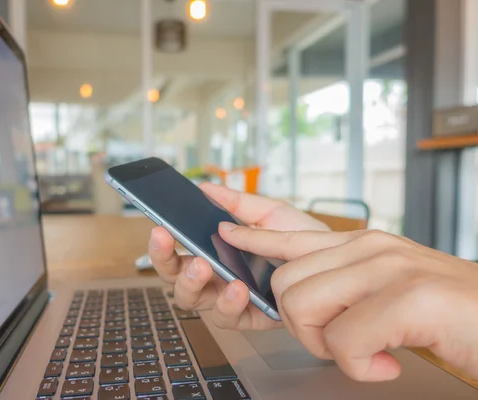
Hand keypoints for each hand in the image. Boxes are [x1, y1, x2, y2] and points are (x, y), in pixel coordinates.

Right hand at [149, 183, 327, 329]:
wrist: (334, 262)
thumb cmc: (301, 237)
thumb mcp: (270, 212)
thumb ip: (237, 202)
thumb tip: (205, 187)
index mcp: (214, 250)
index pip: (177, 249)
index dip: (162, 242)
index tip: (159, 227)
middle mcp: (215, 276)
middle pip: (174, 276)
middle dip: (165, 260)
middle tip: (169, 242)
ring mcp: (230, 298)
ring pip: (192, 300)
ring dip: (191, 282)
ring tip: (204, 265)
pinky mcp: (250, 318)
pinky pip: (227, 318)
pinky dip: (228, 303)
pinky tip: (238, 286)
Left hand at [219, 223, 477, 381]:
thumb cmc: (452, 319)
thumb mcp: (391, 295)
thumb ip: (349, 290)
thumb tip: (307, 305)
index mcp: (365, 247)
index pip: (291, 236)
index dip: (254, 238)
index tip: (226, 231)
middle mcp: (372, 249)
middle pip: (286, 286)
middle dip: (304, 328)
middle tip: (347, 344)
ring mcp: (390, 269)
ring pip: (304, 308)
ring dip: (331, 347)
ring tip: (371, 352)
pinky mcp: (410, 298)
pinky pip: (345, 342)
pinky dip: (360, 367)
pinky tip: (388, 363)